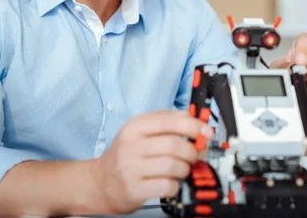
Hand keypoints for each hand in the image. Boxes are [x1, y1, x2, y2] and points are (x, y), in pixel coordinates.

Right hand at [90, 110, 213, 214]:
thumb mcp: (139, 131)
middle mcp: (131, 145)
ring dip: (185, 169)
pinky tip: (171, 182)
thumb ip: (164, 120)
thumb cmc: (125, 155)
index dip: (193, 126)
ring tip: (182, 169)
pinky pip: (167, 185)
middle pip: (174, 144)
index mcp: (135, 127)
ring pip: (172, 166)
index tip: (206, 132)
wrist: (100, 182)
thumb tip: (192, 117)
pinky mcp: (134, 189)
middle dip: (191, 151)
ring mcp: (131, 168)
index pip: (170, 121)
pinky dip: (176, 185)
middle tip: (194, 155)